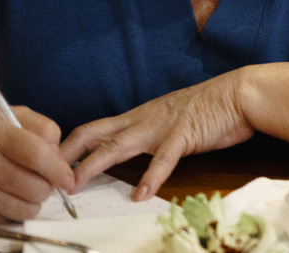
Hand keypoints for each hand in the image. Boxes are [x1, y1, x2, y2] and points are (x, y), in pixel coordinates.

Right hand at [0, 106, 75, 223]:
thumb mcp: (11, 116)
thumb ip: (41, 128)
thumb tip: (60, 155)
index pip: (38, 155)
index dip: (59, 169)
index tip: (68, 177)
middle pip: (36, 185)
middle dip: (49, 185)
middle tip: (44, 179)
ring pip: (28, 204)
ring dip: (35, 198)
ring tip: (26, 185)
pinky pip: (12, 216)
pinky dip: (19, 209)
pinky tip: (11, 196)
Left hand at [61, 69, 254, 201]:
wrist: (240, 94)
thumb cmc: (210, 108)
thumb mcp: (172, 119)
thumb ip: (152, 133)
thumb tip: (135, 151)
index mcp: (140, 115)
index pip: (95, 128)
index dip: (70, 145)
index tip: (52, 164)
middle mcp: (144, 118)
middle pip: (94, 132)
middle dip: (68, 152)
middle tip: (48, 175)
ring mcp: (162, 126)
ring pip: (118, 144)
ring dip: (94, 164)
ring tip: (76, 183)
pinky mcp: (184, 134)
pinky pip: (164, 158)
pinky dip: (151, 177)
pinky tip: (142, 194)